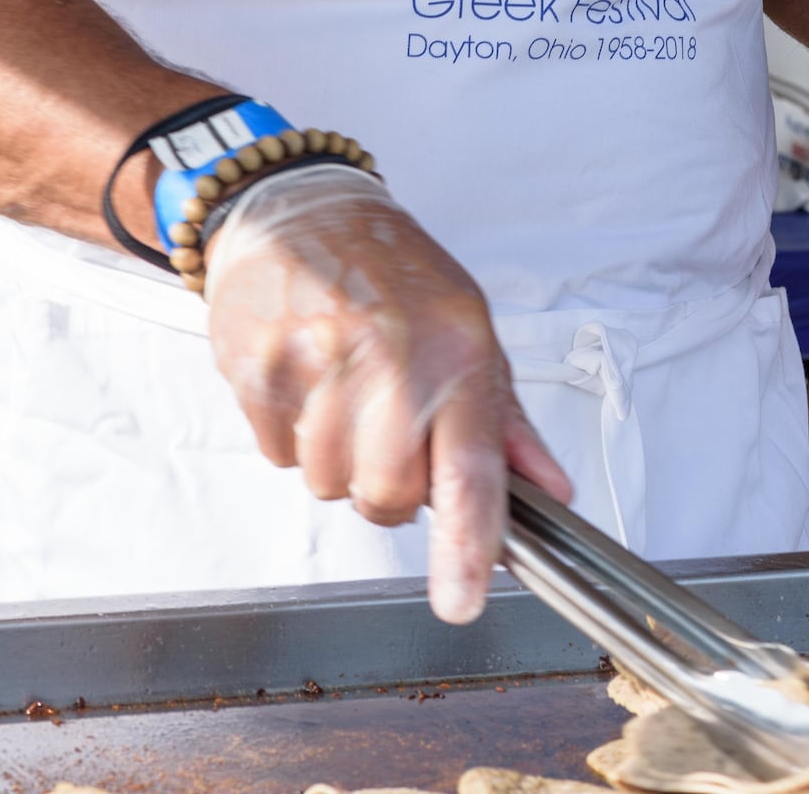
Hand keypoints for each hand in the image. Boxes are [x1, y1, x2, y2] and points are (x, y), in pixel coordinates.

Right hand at [203, 164, 569, 620]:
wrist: (296, 209)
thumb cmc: (390, 270)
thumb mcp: (468, 328)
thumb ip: (506, 421)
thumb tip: (550, 492)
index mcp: (454, 349)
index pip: (471, 466)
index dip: (468, 543)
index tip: (464, 598)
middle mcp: (388, 358)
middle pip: (388, 496)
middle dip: (389, 487)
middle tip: (388, 430)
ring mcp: (316, 366)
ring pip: (329, 486)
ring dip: (338, 460)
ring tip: (343, 388)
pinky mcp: (258, 373)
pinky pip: (280, 457)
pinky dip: (294, 436)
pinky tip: (306, 378)